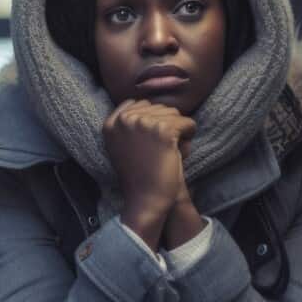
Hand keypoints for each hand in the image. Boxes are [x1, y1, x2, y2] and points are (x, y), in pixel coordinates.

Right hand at [102, 99, 195, 237]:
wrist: (146, 199)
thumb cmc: (139, 174)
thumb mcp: (123, 145)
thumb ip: (129, 123)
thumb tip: (148, 101)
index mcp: (111, 123)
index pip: (138, 103)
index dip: (151, 119)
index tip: (150, 140)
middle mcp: (124, 119)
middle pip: (157, 107)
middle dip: (165, 125)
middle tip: (160, 149)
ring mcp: (143, 123)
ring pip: (174, 113)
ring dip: (178, 130)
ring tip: (168, 151)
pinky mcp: (163, 130)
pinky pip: (187, 123)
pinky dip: (189, 136)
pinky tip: (179, 151)